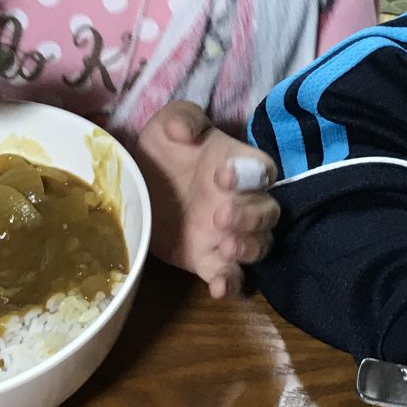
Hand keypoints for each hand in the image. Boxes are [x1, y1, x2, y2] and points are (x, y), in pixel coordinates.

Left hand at [134, 101, 277, 297]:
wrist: (139, 184)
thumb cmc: (163, 149)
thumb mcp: (168, 124)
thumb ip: (182, 118)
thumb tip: (186, 131)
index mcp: (238, 166)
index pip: (262, 170)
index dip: (249, 174)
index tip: (220, 174)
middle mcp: (242, 202)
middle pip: (268, 213)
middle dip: (250, 217)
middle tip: (220, 215)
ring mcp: (228, 234)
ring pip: (259, 245)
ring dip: (248, 248)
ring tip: (225, 245)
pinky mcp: (208, 260)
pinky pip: (231, 276)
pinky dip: (230, 284)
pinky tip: (218, 288)